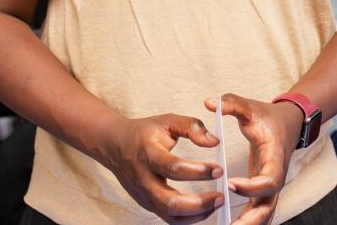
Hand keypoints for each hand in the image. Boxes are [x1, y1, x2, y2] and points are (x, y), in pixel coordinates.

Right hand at [96, 113, 223, 223]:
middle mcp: (144, 179)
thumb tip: (214, 142)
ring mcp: (144, 196)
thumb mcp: (167, 121)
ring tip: (217, 203)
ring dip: (197, 215)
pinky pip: (169, 219)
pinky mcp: (147, 205)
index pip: (174, 168)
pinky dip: (189, 219)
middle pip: (171, 202)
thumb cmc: (144, 133)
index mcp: (149, 154)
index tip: (219, 169)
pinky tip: (205, 209)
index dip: (199, 171)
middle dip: (199, 203)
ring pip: (171, 216)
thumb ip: (192, 127)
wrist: (115, 145)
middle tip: (221, 196)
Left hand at [205, 94, 303, 224]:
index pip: (269, 180)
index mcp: (275, 158)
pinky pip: (258, 212)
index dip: (252, 186)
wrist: (289, 124)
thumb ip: (232, 103)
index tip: (230, 184)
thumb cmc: (269, 118)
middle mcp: (276, 177)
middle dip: (251, 219)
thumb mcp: (251, 106)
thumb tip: (210, 102)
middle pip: (269, 206)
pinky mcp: (264, 191)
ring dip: (249, 224)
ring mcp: (271, 187)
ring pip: (265, 214)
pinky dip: (247, 221)